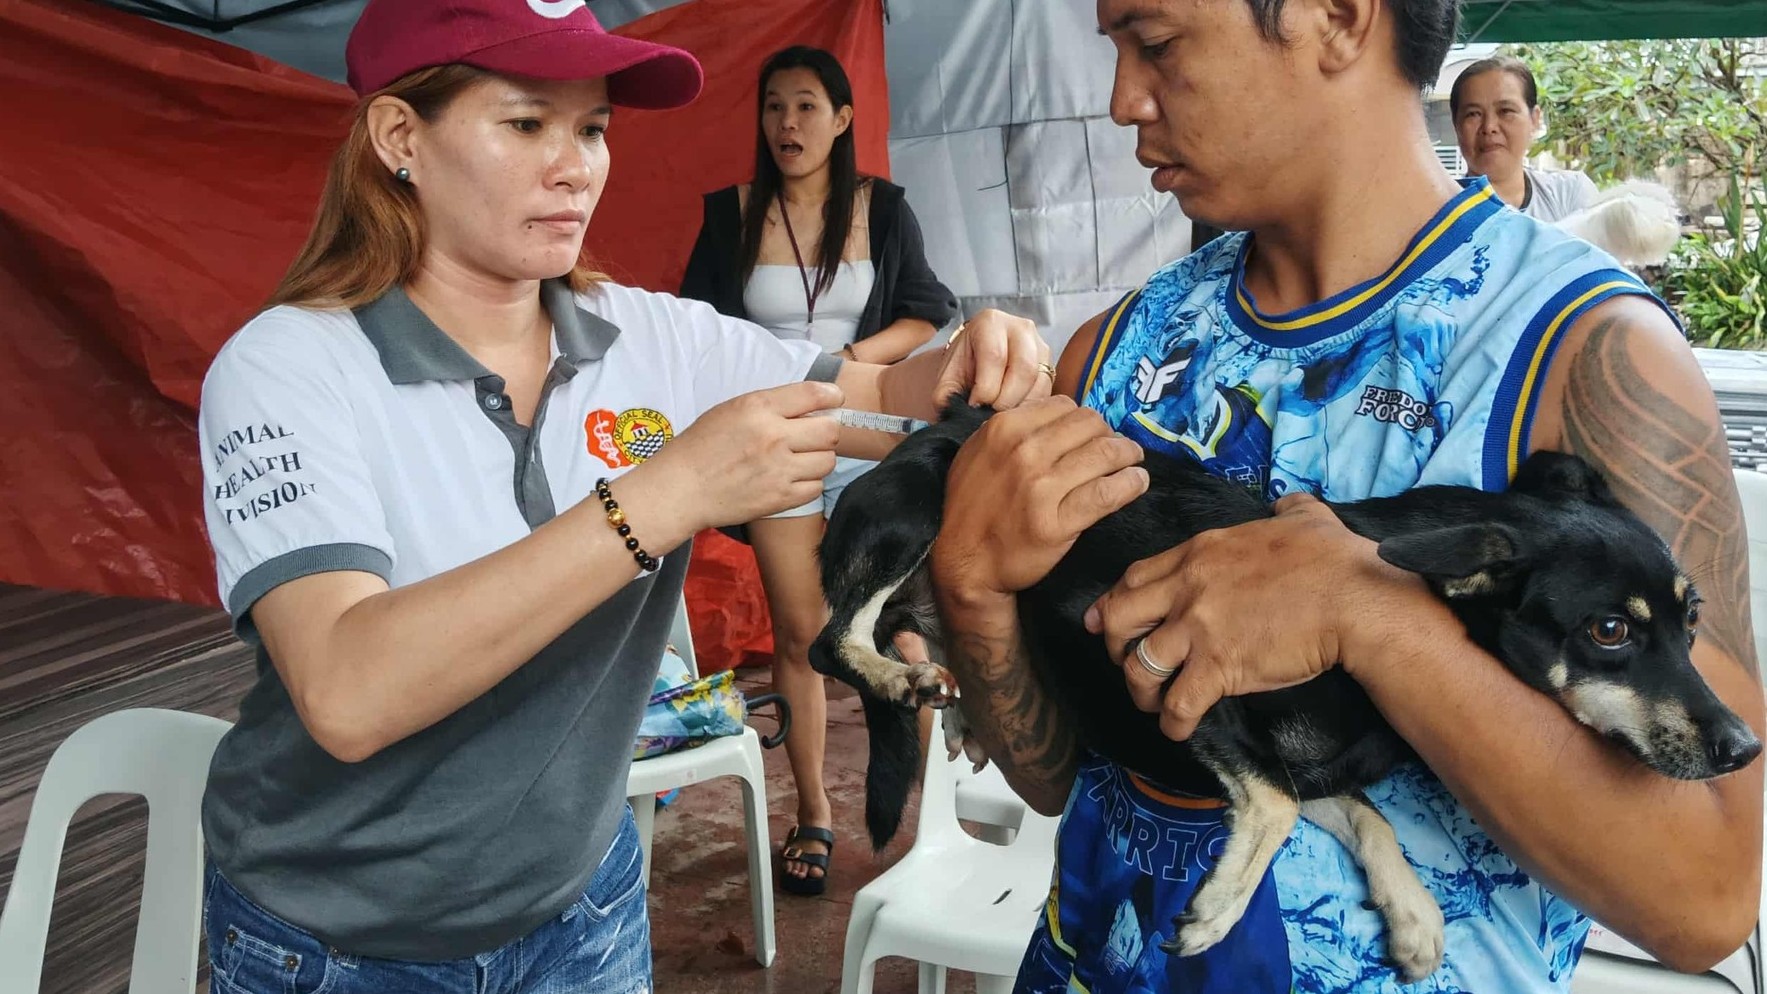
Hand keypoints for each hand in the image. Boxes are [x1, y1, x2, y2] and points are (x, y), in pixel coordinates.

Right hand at [639, 380, 842, 530]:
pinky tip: (791, 479)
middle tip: (813, 436)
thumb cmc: (702, 447)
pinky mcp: (780, 498)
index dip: (832, 396)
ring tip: (800, 460)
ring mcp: (779, 470)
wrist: (681, 489)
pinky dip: (809, 483)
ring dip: (818, 459)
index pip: (813, 393)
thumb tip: (812, 404)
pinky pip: (816, 487)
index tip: (834, 400)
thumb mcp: (731, 410)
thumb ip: (771, 405)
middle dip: (826, 431)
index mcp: (758, 408)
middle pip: (830, 430)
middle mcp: (773, 437)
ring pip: (828, 461)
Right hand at [931, 397, 1147, 600]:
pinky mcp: (1057, 522)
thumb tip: (1058, 417)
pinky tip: (1136, 483)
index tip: (1091, 435)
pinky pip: (1108, 493)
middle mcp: (1023, 451)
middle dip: (1109, 434)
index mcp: (1004, 428)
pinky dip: (1131, 484)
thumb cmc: (971, 507)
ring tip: (1133, 462)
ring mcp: (1040, 487)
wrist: (963, 562)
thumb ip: (1012, 431)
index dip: (1084, 420)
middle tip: (1117, 449)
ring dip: (1128, 454)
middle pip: (1090, 424)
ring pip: (1105, 453)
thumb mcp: (978, 453)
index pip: (1065, 406)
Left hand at [933, 309, 1053, 411]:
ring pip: (1039, 382)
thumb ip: (947, 395)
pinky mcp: (1049, 366)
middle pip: (1023, 368)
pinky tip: (1012, 413)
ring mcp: (1040, 345)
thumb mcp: (947, 376)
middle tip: (990, 414)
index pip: (994, 356)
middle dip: (1005, 400)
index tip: (974, 405)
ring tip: (1000, 415)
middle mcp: (1020, 328)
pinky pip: (1047, 392)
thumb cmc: (963, 366)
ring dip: (1020, 406)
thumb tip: (956, 416)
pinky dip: (1030, 408)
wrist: (975, 359)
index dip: (984, 388)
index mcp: (990, 322)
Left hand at [1084, 494, 1399, 739]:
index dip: (1114, 603)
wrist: (1356, 599)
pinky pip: (1178, 702)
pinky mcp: (1220, 666)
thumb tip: (1288, 503)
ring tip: (1154, 705)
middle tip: (1127, 664)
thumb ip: (1286, 509)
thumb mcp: (1303, 518)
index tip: (1106, 621)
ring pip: (1139, 666)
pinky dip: (1173, 722)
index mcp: (1200, 552)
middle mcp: (1188, 587)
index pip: (1133, 577)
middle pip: (1120, 619)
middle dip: (1114, 647)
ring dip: (1139, 692)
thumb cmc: (1335, 559)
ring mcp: (1200, 627)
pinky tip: (1179, 729)